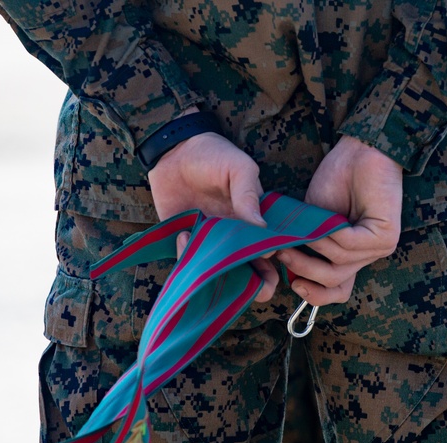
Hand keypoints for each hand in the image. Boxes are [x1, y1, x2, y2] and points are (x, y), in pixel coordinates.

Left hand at [148, 124, 276, 301]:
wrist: (174, 151)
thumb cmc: (214, 155)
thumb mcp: (239, 168)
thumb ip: (249, 195)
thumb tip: (262, 228)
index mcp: (255, 224)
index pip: (272, 255)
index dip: (272, 265)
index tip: (265, 256)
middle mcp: (236, 240)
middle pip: (250, 277)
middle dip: (251, 287)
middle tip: (240, 279)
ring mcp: (211, 244)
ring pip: (219, 277)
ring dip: (213, 273)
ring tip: (203, 245)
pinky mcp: (186, 243)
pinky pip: (189, 264)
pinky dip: (187, 259)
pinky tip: (184, 235)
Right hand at [278, 135, 402, 305]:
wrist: (360, 150)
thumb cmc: (338, 179)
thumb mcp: (311, 220)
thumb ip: (304, 246)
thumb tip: (286, 274)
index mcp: (351, 255)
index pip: (337, 291)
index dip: (315, 295)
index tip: (293, 285)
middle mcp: (367, 256)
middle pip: (334, 282)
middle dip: (304, 270)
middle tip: (282, 254)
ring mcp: (378, 248)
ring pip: (338, 265)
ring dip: (314, 249)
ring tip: (299, 233)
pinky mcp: (385, 237)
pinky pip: (349, 246)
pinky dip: (330, 235)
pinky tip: (323, 222)